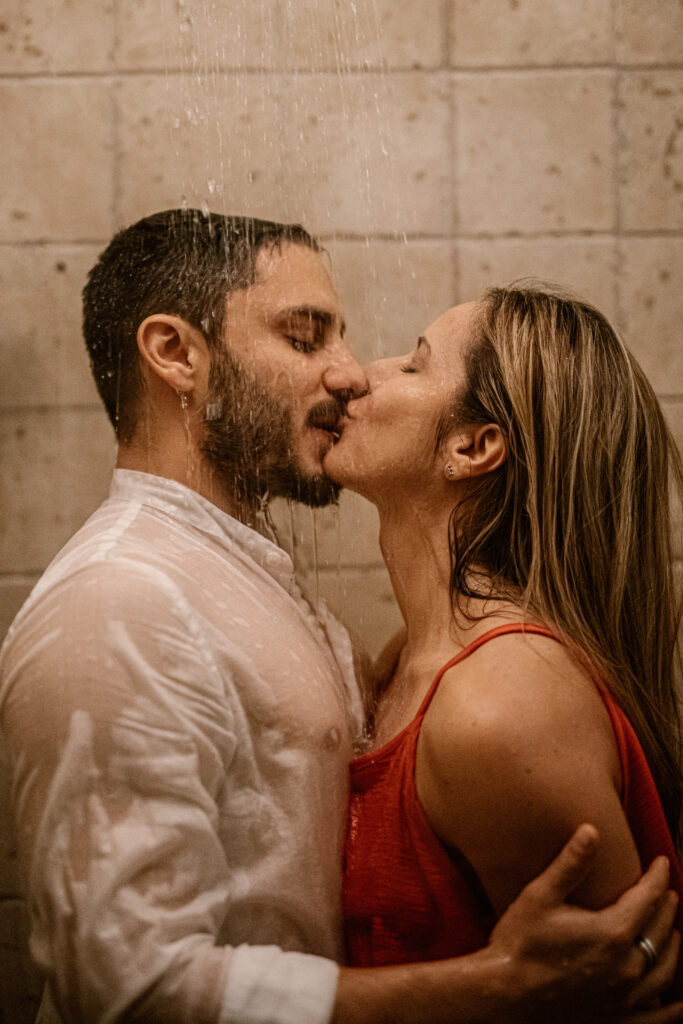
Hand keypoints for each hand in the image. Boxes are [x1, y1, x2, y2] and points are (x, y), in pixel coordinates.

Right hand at [489, 824, 680, 1022]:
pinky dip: (672, 1006)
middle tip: (666, 891)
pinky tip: (676, 1000)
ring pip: (664, 970)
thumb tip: (591, 832)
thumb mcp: (541, 896)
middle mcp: (626, 967)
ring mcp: (625, 998)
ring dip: (671, 946)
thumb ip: (571, 864)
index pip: (648, 897)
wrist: (505, 997)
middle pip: (660, 931)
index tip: (661, 863)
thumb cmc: (519, 945)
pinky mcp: (618, 1020)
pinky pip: (659, 1016)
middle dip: (666, 907)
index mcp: (611, 933)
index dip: (657, 877)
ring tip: (671, 931)